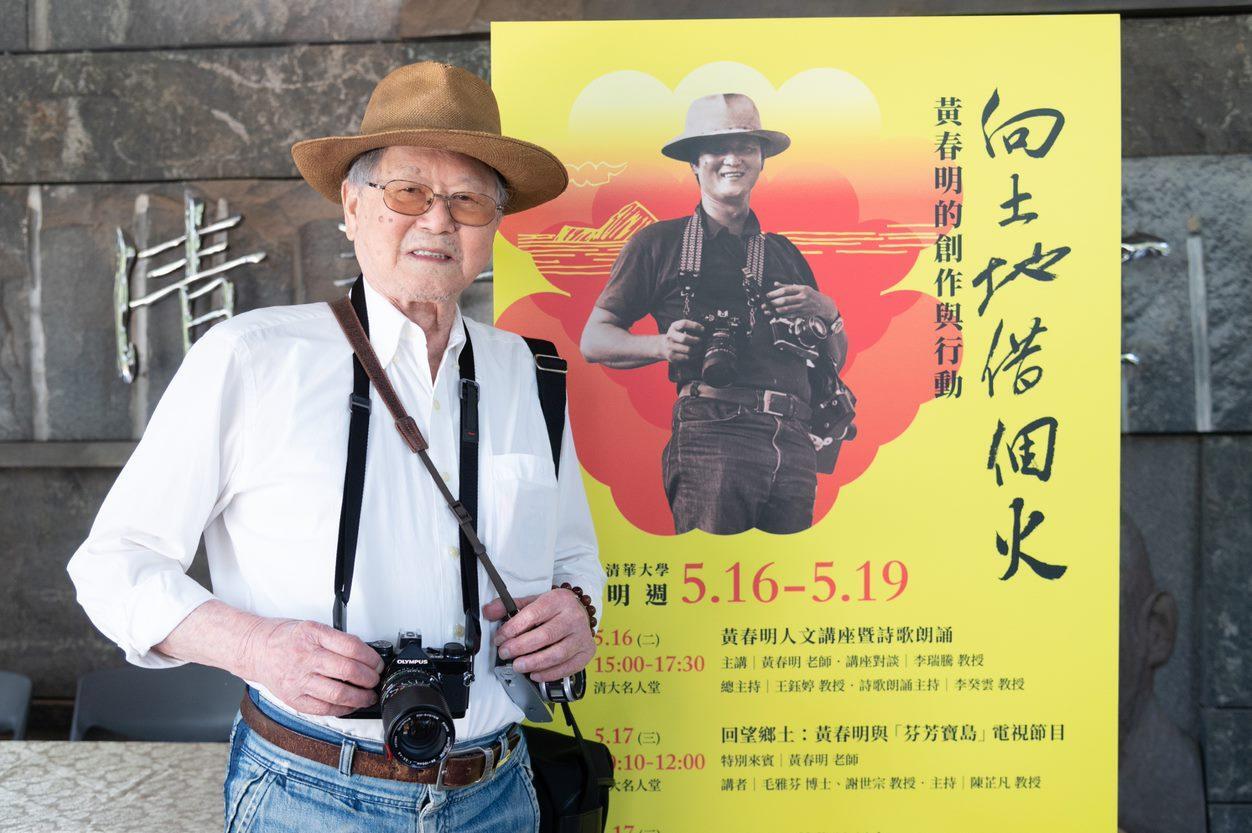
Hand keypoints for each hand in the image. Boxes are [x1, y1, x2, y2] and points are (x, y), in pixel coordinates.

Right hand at [240, 618, 382, 716]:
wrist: (255, 649)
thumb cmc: (284, 637)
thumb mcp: (312, 627)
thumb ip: (336, 640)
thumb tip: (364, 655)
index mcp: (312, 635)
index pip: (352, 647)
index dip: (371, 658)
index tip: (377, 664)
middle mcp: (305, 657)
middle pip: (348, 671)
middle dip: (369, 678)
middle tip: (375, 679)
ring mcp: (298, 679)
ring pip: (338, 693)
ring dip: (360, 697)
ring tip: (368, 696)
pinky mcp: (293, 698)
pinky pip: (324, 708)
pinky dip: (342, 709)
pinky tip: (350, 705)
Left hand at [484, 590, 595, 682]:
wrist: (580, 611)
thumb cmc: (554, 609)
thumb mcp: (532, 602)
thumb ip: (509, 607)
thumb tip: (489, 611)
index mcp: (558, 600)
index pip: (532, 615)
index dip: (512, 629)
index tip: (500, 638)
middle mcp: (573, 617)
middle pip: (545, 636)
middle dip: (520, 648)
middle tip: (505, 653)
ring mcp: (582, 636)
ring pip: (556, 654)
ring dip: (533, 663)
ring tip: (518, 666)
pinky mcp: (586, 652)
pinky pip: (567, 667)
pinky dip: (549, 674)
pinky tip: (535, 674)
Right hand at [657, 319, 704, 362]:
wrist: (663, 346)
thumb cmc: (676, 336)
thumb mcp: (679, 328)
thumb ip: (688, 327)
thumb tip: (703, 330)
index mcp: (673, 327)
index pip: (684, 324)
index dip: (695, 326)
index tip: (703, 329)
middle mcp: (670, 336)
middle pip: (684, 338)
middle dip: (695, 340)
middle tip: (700, 340)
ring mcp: (670, 347)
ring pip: (687, 349)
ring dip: (697, 349)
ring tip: (700, 348)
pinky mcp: (672, 356)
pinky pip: (686, 357)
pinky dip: (693, 356)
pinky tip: (695, 354)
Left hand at [766, 284, 837, 320]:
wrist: (824, 305)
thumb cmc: (811, 295)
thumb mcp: (802, 288)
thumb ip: (788, 287)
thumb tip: (775, 284)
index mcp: (802, 289)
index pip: (785, 290)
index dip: (775, 293)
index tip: (767, 296)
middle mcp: (803, 297)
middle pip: (785, 300)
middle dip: (773, 303)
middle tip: (765, 305)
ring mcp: (803, 306)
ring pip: (788, 309)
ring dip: (777, 310)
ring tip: (769, 311)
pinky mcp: (804, 314)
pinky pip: (791, 315)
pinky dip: (783, 315)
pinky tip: (777, 315)